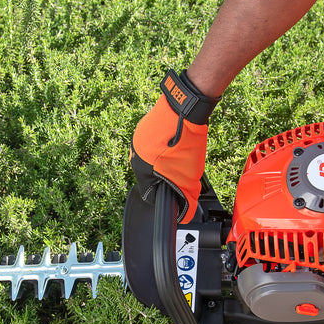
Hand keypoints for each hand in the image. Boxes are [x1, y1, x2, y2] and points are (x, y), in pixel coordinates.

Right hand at [130, 70, 219, 222]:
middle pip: (151, 175)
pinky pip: (154, 143)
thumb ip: (186, 198)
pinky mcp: (144, 126)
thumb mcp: (188, 176)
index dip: (166, 193)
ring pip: (153, 158)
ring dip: (165, 159)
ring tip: (181, 152)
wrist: (184, 109)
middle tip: (182, 167)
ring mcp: (138, 139)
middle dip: (167, 175)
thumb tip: (185, 214)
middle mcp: (135, 155)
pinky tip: (177, 141)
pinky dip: (164, 145)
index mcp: (140, 169)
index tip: (177, 189)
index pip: (150, 193)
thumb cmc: (184, 142)